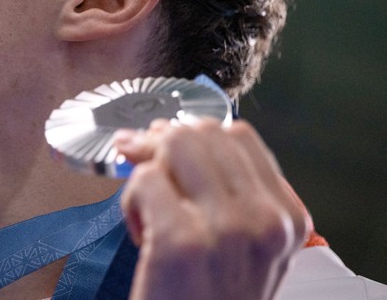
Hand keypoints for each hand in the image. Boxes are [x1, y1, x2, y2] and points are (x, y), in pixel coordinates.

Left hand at [117, 119, 307, 299]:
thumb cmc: (210, 298)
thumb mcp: (242, 245)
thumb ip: (223, 189)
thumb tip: (161, 132)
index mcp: (286, 216)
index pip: (236, 135)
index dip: (192, 136)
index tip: (165, 153)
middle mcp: (264, 219)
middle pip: (200, 133)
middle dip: (161, 146)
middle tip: (145, 177)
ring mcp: (225, 228)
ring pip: (172, 145)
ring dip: (148, 171)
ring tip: (149, 213)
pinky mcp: (181, 242)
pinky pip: (144, 179)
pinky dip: (129, 201)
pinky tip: (140, 234)